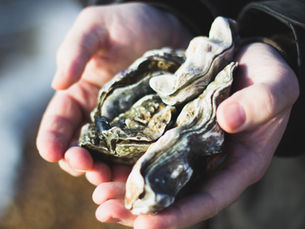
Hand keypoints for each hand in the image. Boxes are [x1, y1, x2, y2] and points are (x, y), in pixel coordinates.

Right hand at [36, 3, 191, 175]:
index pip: (60, 122)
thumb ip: (75, 51)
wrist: (167, 28)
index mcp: (81, 96)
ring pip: (110, 158)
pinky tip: (137, 174)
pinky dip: (134, 168)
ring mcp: (126, 126)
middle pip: (83, 147)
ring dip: (105, 172)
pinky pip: (139, 153)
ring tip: (107, 178)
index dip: (52, 139)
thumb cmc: (128, 24)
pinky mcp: (151, 130)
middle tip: (86, 167)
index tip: (50, 152)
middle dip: (80, 161)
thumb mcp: (97, 28)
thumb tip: (58, 83)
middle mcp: (100, 116)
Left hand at [90, 43, 298, 227]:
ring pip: (157, 176)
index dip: (178, 215)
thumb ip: (261, 103)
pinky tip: (104, 159)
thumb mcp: (276, 86)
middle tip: (105, 209)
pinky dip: (128, 158)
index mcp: (239, 164)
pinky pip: (149, 149)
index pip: (208, 199)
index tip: (144, 224)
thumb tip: (228, 120)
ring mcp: (189, 147)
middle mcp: (210, 162)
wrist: (246, 60)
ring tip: (97, 191)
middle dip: (141, 207)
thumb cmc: (268, 76)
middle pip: (175, 195)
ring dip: (127, 186)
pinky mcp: (173, 129)